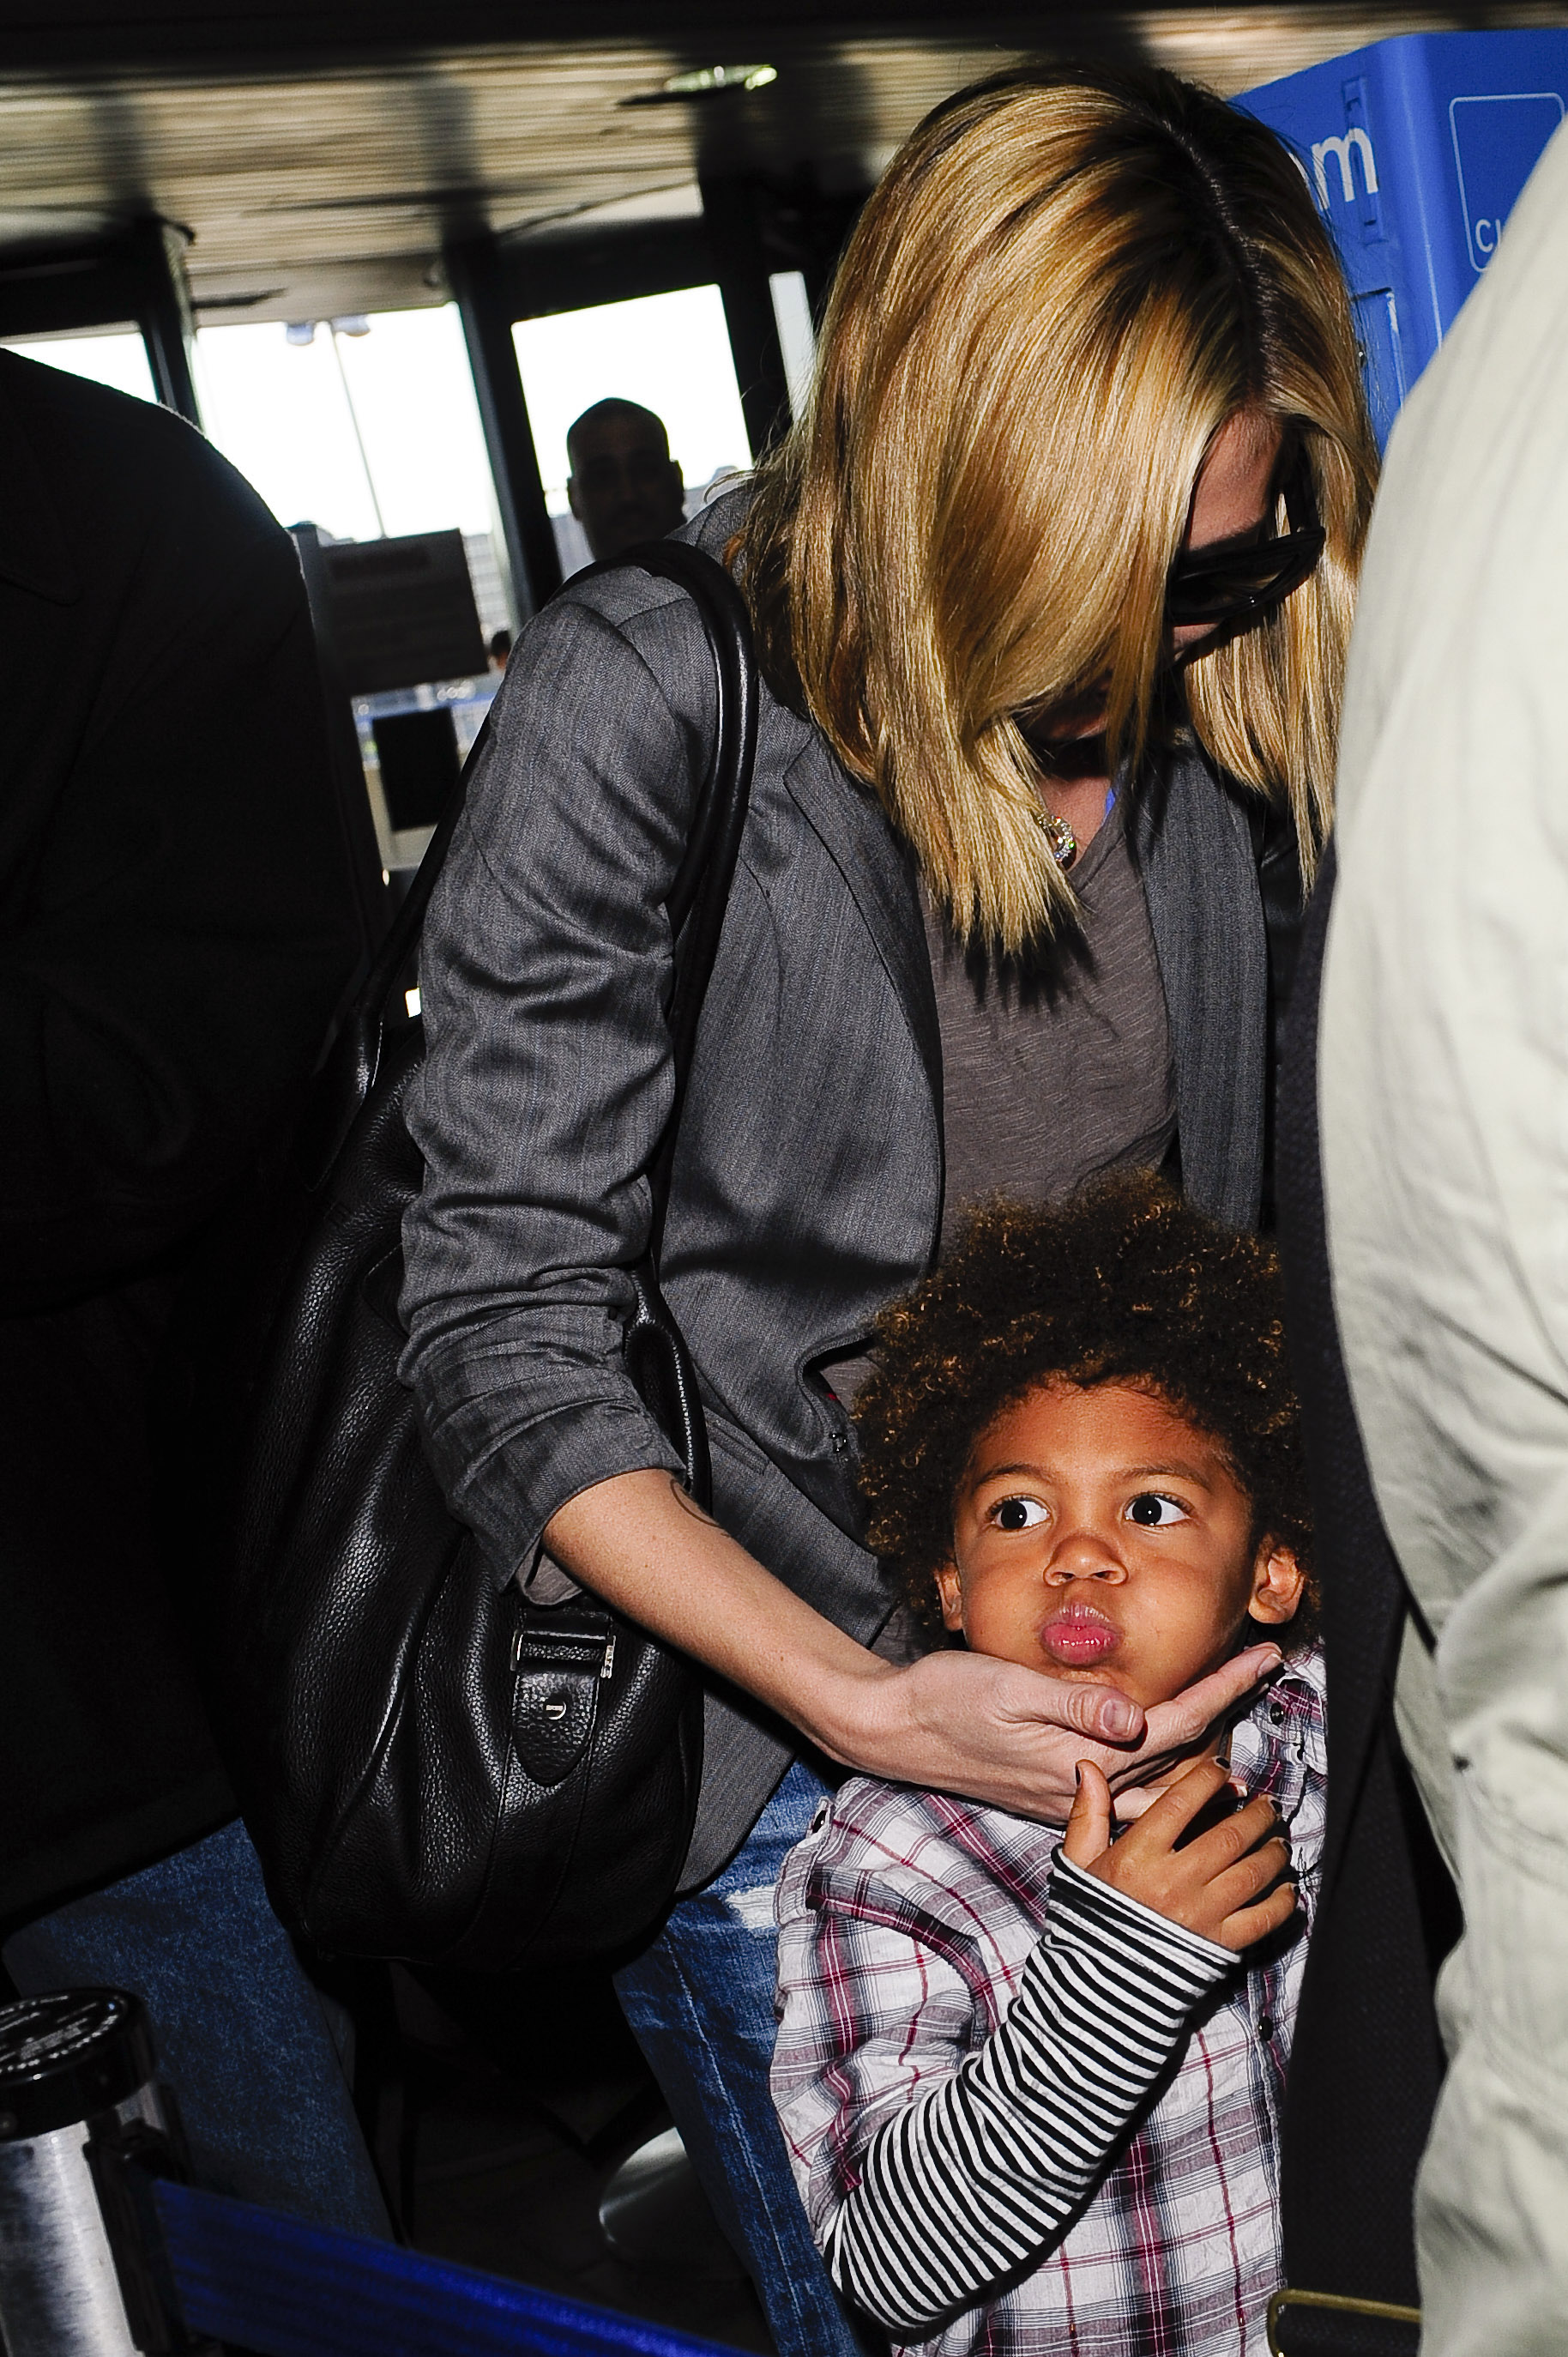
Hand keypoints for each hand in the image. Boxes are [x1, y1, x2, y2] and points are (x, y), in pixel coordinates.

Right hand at [825, 1642, 1281, 1826]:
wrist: (890, 1729)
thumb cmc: (944, 1700)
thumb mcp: (1007, 1689)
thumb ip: (1074, 1705)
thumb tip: (1136, 1719)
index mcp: (1079, 1760)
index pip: (1174, 1729)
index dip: (1223, 1692)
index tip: (1263, 1660)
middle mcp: (1081, 1786)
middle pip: (1178, 1762)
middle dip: (1226, 1721)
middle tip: (1261, 1678)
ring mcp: (1065, 1794)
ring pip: (1153, 1787)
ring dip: (1197, 1754)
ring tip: (1232, 1719)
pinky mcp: (1047, 1790)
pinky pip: (1122, 1790)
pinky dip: (1156, 1768)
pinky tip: (1161, 1750)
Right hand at [1062, 1755, 1295, 1950]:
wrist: (1099, 1986)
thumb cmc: (1091, 1919)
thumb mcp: (1079, 1863)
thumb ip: (1088, 1814)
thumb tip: (1087, 1768)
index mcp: (1138, 1857)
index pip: (1180, 1803)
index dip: (1206, 1780)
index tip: (1220, 1770)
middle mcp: (1173, 1882)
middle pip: (1229, 1835)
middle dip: (1255, 1814)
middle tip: (1265, 1804)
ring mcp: (1201, 1915)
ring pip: (1252, 1872)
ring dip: (1273, 1852)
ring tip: (1279, 1841)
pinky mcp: (1219, 1946)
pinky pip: (1262, 1918)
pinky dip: (1281, 1901)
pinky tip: (1286, 1888)